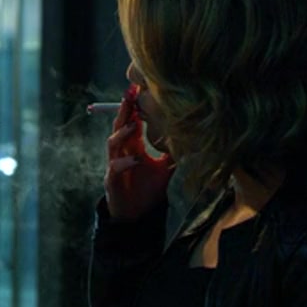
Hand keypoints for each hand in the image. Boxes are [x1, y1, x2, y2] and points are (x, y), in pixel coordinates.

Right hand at [103, 88, 172, 221]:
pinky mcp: (112, 180)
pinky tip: (135, 159)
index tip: (140, 90)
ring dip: (123, 133)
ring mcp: (115, 165)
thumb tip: (194, 140)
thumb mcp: (166, 169)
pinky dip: (124, 163)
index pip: (131, 122)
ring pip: (113, 143)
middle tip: (131, 94)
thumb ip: (174, 154)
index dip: (134, 107)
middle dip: (124, 110)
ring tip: (133, 125)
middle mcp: (122, 152)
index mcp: (133, 147)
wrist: (137, 217)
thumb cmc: (149, 191)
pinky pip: (115, 168)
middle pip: (119, 125)